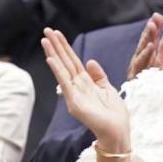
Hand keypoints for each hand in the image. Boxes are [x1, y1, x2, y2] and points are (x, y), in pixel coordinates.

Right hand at [42, 28, 129, 148]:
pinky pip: (65, 84)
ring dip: (53, 54)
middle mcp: (76, 87)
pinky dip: (58, 71)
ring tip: (44, 40)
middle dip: (56, 45)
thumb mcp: (108, 89)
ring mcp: (74, 95)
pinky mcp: (74, 103)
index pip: (72, 61)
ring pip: (62, 69)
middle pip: (65, 61)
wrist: (117, 132)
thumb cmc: (115, 115)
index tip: (57, 34)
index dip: (65, 47)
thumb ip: (99, 75)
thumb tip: (90, 60)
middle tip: (46, 29)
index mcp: (85, 83)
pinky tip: (51, 60)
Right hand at [126, 13, 162, 79]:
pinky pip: (142, 66)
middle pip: (144, 46)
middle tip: (153, 21)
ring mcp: (138, 73)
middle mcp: (142, 65)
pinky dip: (146, 56)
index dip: (154, 29)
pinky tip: (150, 47)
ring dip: (146, 42)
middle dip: (148, 33)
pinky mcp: (137, 80)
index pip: (151, 41)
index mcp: (150, 61)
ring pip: (141, 55)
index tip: (158, 16)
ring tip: (151, 29)